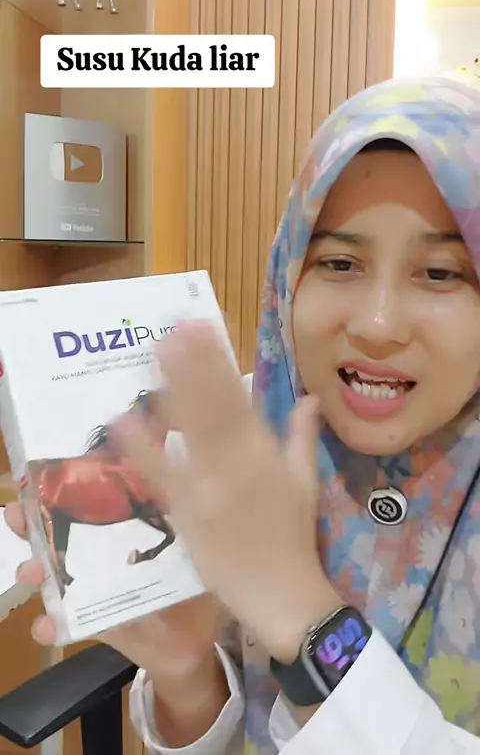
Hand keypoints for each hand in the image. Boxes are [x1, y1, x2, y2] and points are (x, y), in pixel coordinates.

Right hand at [4, 500, 220, 684]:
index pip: (89, 502)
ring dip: (37, 573)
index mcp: (125, 531)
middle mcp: (103, 558)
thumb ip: (176, 502)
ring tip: (29, 572)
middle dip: (35, 525)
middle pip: (62, 535)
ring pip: (57, 576)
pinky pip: (69, 625)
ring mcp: (95, 592)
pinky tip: (45, 625)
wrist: (197, 642)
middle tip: (16, 517)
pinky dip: (53, 626)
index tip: (39, 479)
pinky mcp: (97, 625)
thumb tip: (171, 453)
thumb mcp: (190, 538)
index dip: (63, 489)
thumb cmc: (194, 581)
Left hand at [117, 321, 340, 663]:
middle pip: (211, 404)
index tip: (202, 328)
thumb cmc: (294, 538)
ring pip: (188, 429)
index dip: (218, 361)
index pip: (238, 396)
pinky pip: (161, 475)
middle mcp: (237, 462)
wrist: (282, 596)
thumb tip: (310, 398)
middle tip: (172, 327)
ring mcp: (209, 487)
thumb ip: (302, 436)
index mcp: (265, 452)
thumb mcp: (305, 483)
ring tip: (154, 353)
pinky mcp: (186, 513)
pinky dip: (142, 447)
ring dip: (170, 388)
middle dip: (192, 363)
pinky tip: (122, 418)